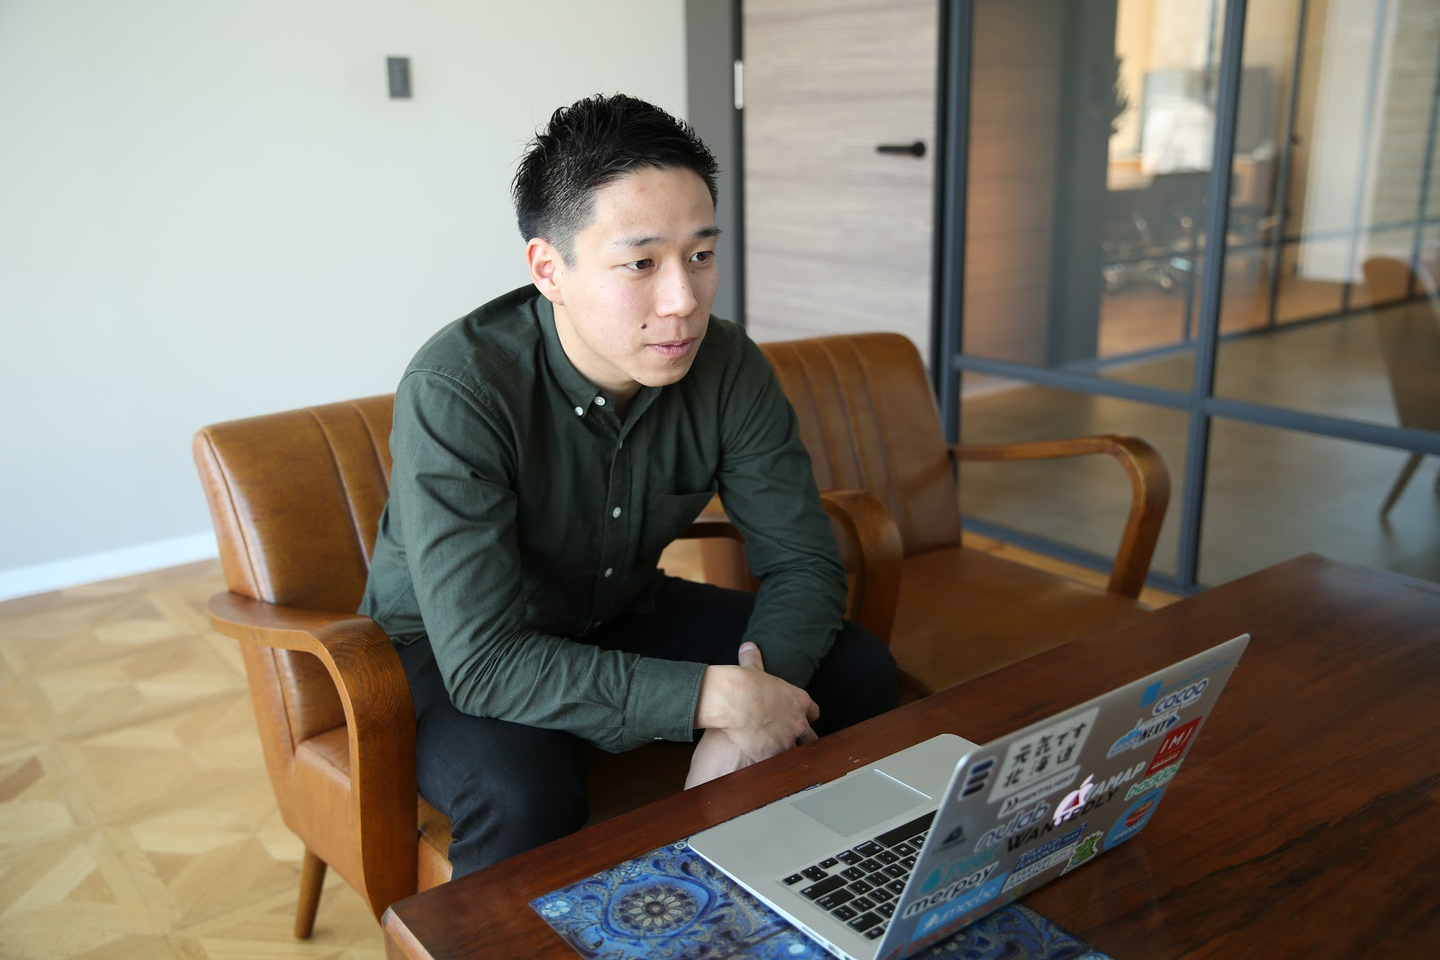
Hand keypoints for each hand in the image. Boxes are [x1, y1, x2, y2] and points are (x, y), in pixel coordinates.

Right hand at [689, 642, 818, 786]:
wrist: (735, 700)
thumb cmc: (745, 682)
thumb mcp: (753, 668)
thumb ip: (754, 658)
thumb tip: (748, 646)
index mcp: (799, 701)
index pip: (813, 713)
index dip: (805, 717)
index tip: (797, 719)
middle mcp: (798, 722)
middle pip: (810, 737)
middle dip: (802, 741)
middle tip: (790, 742)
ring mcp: (787, 740)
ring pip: (795, 754)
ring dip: (786, 756)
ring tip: (776, 759)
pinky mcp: (772, 754)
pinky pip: (775, 765)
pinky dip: (769, 765)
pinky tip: (760, 765)